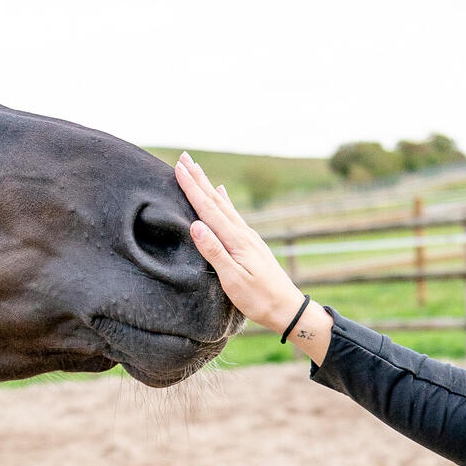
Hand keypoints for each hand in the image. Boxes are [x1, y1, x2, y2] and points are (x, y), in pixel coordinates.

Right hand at [175, 155, 332, 361]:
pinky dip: (224, 200)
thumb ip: (214, 252)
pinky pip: (233, 214)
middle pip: (216, 200)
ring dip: (208, 185)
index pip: (208, 209)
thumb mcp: (233, 280)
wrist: (288, 308)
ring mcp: (248, 236)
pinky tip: (222, 192)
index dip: (192, 188)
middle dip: (198, 179)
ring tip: (197, 169)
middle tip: (184, 157)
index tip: (178, 168)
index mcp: (236, 240)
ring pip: (224, 204)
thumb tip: (196, 225)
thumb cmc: (259, 299)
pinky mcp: (251, 243)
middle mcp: (243, 233)